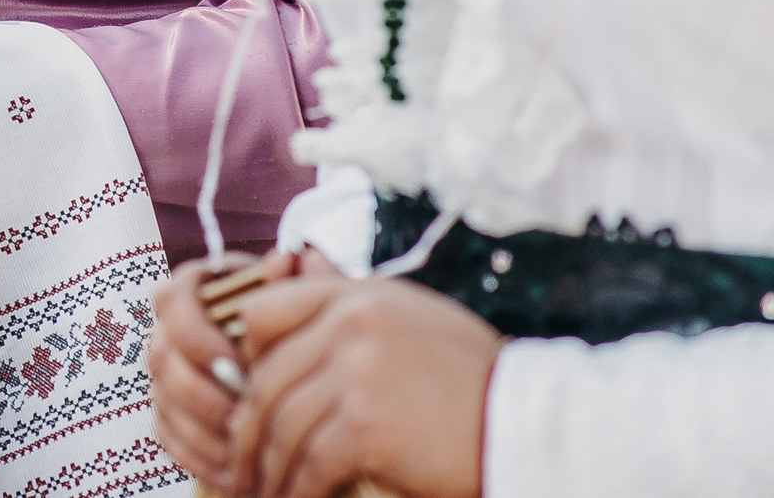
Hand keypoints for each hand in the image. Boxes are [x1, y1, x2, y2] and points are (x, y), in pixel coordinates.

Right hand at [149, 250, 315, 488]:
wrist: (300, 364)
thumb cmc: (302, 325)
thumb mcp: (307, 300)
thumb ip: (300, 282)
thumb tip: (289, 258)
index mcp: (194, 290)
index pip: (171, 301)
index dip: (195, 334)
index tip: (234, 362)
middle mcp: (169, 329)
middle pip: (160, 357)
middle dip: (201, 391)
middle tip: (243, 413)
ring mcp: (166, 373)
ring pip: (162, 399)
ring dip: (202, 427)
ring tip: (244, 444)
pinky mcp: (169, 411)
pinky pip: (168, 435)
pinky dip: (199, 454)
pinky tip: (234, 468)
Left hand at [226, 271, 499, 497]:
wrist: (533, 427)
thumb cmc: (474, 380)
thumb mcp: (411, 319)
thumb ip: (348, 309)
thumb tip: (285, 296)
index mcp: (356, 295)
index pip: (262, 313)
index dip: (247, 359)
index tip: (246, 397)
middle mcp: (351, 323)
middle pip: (266, 379)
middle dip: (247, 430)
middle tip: (240, 463)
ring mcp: (357, 374)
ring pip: (280, 425)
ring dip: (265, 468)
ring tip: (260, 490)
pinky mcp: (367, 427)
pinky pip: (309, 465)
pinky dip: (295, 490)